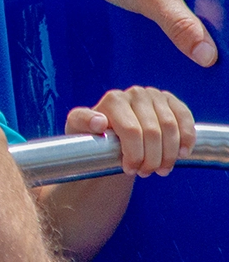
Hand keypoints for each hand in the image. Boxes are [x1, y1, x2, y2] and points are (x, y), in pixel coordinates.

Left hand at [66, 86, 195, 176]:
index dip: (135, 155)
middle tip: (146, 173)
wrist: (112, 133)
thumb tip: (99, 122)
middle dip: (152, 159)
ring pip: (171, 128)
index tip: (129, 170)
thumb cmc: (94, 133)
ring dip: (169, 154)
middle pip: (153, 132)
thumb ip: (83, 122)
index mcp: (113, 100)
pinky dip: (187, 139)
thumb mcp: (79, 129)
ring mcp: (155, 95)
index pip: (132, 131)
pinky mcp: (171, 101)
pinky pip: (185, 119)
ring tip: (161, 169)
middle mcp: (135, 93)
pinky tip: (181, 154)